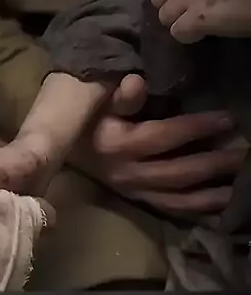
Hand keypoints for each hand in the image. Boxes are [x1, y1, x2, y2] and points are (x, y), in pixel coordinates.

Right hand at [71, 75, 246, 217]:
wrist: (61, 145)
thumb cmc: (86, 116)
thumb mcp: (98, 99)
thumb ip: (120, 94)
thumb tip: (136, 84)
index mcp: (118, 145)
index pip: (164, 137)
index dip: (197, 128)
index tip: (227, 119)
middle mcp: (127, 173)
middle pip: (178, 173)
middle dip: (214, 164)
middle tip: (244, 154)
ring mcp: (132, 191)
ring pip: (177, 199)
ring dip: (211, 196)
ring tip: (240, 189)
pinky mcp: (136, 200)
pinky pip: (170, 210)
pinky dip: (196, 210)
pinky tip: (220, 207)